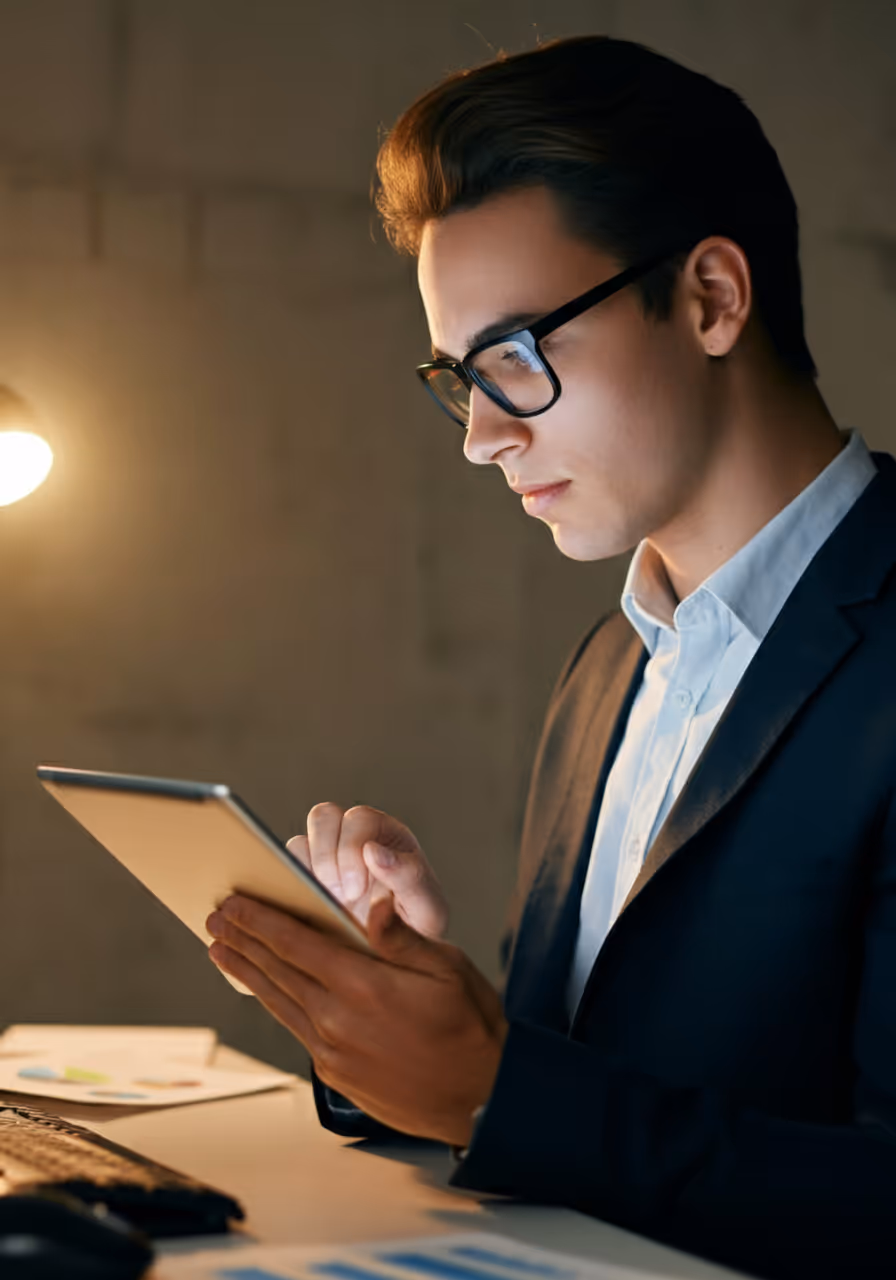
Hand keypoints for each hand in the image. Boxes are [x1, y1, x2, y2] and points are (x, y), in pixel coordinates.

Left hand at [205, 892, 506, 1147]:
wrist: (482, 1099)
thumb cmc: (471, 1026)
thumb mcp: (448, 968)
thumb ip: (401, 936)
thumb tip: (372, 904)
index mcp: (365, 986)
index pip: (297, 944)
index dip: (260, 920)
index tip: (233, 901)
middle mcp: (340, 1021)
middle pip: (277, 971)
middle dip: (242, 940)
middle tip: (215, 918)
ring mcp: (334, 1052)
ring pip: (279, 1002)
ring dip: (247, 971)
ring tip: (220, 949)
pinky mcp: (337, 1074)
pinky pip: (295, 1028)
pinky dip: (273, 1002)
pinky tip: (264, 990)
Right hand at [287, 803, 448, 937]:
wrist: (400, 956)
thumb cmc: (419, 928)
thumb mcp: (428, 908)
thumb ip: (409, 877)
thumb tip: (373, 851)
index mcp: (388, 835)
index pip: (359, 818)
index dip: (351, 848)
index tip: (356, 890)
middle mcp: (355, 838)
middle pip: (324, 816)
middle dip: (326, 857)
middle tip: (341, 895)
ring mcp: (328, 857)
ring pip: (300, 839)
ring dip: (308, 872)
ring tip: (326, 903)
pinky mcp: (306, 878)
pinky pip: (284, 867)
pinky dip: (291, 884)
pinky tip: (312, 909)